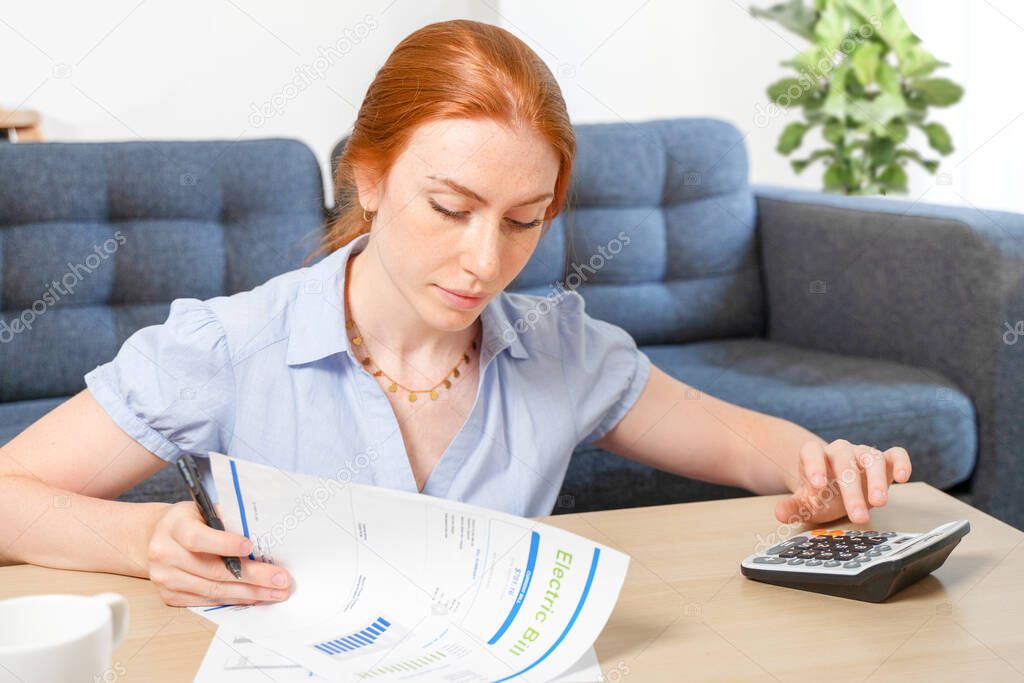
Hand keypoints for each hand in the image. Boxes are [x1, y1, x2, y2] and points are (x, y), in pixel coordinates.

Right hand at [146, 501, 291, 606]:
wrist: (156, 537)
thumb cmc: (190, 520)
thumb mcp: (204, 509)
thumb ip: (227, 519)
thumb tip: (265, 531)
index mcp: (174, 526)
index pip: (198, 538)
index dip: (225, 544)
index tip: (251, 547)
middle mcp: (166, 554)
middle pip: (213, 571)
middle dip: (253, 577)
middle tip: (281, 580)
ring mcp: (166, 578)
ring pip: (213, 590)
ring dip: (250, 593)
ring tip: (276, 592)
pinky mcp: (170, 596)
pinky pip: (208, 601)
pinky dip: (235, 600)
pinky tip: (255, 596)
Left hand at [774, 439, 911, 525]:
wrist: (838, 487)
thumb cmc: (822, 494)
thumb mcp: (806, 503)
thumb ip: (793, 507)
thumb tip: (779, 513)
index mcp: (815, 456)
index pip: (811, 452)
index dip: (814, 465)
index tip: (817, 485)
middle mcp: (840, 451)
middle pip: (844, 461)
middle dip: (851, 490)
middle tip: (857, 515)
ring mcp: (863, 454)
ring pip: (871, 458)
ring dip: (877, 480)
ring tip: (879, 503)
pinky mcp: (885, 460)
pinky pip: (896, 454)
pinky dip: (901, 462)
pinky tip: (902, 478)